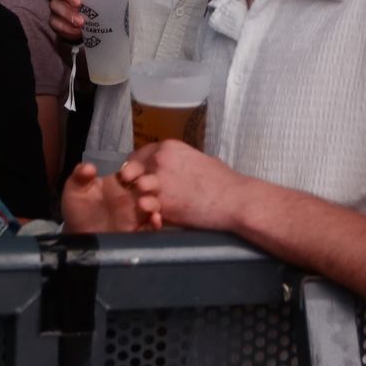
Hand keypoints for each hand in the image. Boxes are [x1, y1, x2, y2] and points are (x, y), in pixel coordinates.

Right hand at [49, 0, 86, 43]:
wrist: (84, 28)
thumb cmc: (92, 8)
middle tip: (78, 3)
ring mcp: (57, 6)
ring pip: (55, 6)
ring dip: (67, 14)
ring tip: (80, 22)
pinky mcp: (55, 21)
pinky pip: (56, 23)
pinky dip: (66, 27)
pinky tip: (77, 31)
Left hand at [60, 161, 161, 232]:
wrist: (77, 236)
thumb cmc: (78, 210)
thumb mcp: (74, 190)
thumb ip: (80, 176)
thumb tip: (89, 167)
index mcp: (119, 182)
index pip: (134, 169)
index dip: (134, 169)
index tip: (125, 175)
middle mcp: (131, 196)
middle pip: (151, 183)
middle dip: (149, 182)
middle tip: (140, 186)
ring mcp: (136, 214)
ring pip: (154, 203)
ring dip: (153, 202)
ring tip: (142, 205)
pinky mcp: (137, 231)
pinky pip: (152, 227)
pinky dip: (156, 223)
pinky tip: (154, 220)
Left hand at [121, 140, 248, 231]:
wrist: (234, 199)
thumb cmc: (223, 181)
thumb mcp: (199, 159)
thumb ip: (179, 160)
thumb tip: (174, 167)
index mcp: (169, 147)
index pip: (138, 155)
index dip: (138, 168)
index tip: (140, 177)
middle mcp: (160, 160)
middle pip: (131, 170)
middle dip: (133, 182)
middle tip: (142, 194)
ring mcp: (158, 181)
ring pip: (135, 190)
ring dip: (140, 198)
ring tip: (149, 207)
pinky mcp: (162, 204)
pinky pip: (145, 209)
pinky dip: (149, 215)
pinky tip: (158, 218)